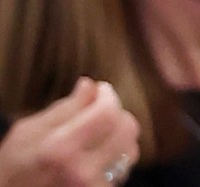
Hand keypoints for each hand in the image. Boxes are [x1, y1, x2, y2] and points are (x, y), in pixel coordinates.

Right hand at [0, 80, 139, 186]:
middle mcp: (82, 172)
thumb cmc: (12, 167)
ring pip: (130, 149)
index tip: (101, 89)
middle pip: (127, 129)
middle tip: (99, 110)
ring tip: (95, 135)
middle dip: (116, 113)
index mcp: (60, 150)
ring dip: (117, 135)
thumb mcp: (27, 132)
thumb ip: (65, 107)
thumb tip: (91, 85)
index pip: (108, 113)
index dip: (108, 95)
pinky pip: (124, 169)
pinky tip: (96, 155)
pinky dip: (115, 156)